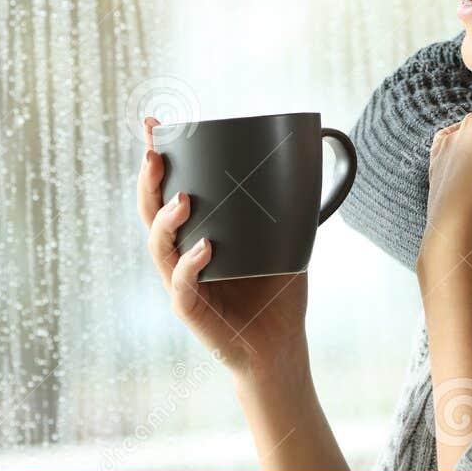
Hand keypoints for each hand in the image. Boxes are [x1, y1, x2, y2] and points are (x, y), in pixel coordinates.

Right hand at [136, 118, 310, 380]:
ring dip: (167, 220)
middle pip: (150, 211)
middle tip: (156, 153)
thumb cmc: (276, 291)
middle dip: (149, 180)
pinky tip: (205, 248)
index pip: (166, 190)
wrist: (279, 345)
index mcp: (194, 232)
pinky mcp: (191, 310)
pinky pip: (183, 285)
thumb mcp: (286, 238)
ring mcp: (181, 282)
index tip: (153, 125)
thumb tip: (322, 157)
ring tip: (184, 199)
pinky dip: (191, 265)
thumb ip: (294, 202)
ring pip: (159, 246)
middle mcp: (180, 253)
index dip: (156, 160)